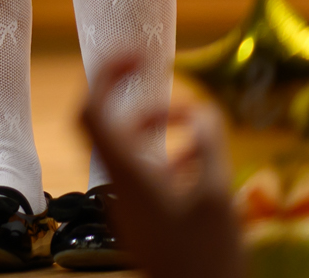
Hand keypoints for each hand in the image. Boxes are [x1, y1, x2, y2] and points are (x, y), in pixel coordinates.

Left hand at [76, 55, 239, 277]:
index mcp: (125, 173)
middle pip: (105, 123)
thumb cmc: (204, 258)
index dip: (105, 73)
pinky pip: (143, 171)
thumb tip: (200, 109)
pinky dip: (165, 154)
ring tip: (192, 121)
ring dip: (155, 126)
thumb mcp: (216, 197)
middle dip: (133, 97)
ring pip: (127, 147)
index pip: (91, 109)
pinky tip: (196, 157)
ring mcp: (126, 200)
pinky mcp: (140, 216)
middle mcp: (117, 183)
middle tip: (163, 80)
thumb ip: (207, 146)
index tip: (135, 51)